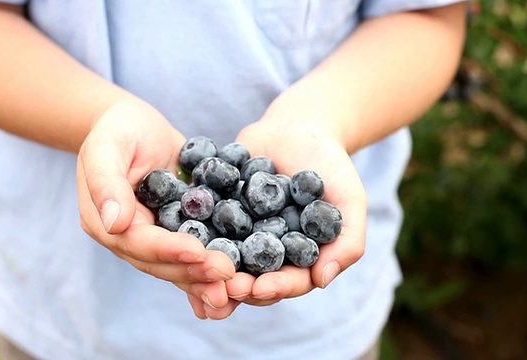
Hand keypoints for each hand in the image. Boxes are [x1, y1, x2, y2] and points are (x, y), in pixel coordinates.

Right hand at [76, 100, 237, 318]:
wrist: (134, 126)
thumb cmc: (118, 129)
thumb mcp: (107, 146)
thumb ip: (106, 181)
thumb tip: (113, 223)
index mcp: (105, 223)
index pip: (138, 242)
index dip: (168, 250)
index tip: (198, 252)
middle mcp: (129, 239)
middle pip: (162, 263)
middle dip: (195, 272)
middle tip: (228, 277)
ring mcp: (154, 238)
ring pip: (180, 267)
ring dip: (207, 280)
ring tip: (237, 290)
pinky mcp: (177, 233)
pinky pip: (195, 255)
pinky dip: (211, 272)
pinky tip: (235, 290)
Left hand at [188, 115, 367, 317]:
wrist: (299, 126)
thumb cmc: (331, 165)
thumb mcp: (350, 200)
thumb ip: (346, 241)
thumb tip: (323, 280)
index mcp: (297, 259)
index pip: (287, 282)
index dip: (274, 288)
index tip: (258, 289)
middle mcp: (266, 252)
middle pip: (250, 278)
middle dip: (237, 285)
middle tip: (223, 286)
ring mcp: (238, 233)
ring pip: (223, 258)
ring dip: (210, 267)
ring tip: (199, 268)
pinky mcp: (215, 209)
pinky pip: (201, 224)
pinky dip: (189, 232)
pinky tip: (176, 236)